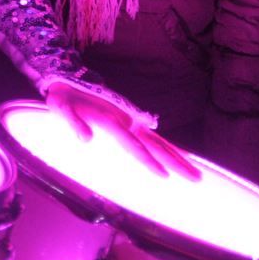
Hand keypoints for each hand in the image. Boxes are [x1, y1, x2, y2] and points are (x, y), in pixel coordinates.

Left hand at [45, 83, 201, 179]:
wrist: (69, 82)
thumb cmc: (64, 99)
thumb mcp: (62, 109)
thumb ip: (73, 123)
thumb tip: (85, 139)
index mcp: (111, 120)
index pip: (133, 145)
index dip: (148, 160)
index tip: (163, 175)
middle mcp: (127, 121)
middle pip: (156, 145)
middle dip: (176, 162)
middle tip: (196, 178)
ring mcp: (131, 121)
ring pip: (160, 142)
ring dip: (179, 157)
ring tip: (196, 173)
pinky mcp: (131, 122)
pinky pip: (154, 138)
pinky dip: (169, 148)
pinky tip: (180, 157)